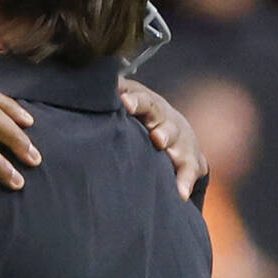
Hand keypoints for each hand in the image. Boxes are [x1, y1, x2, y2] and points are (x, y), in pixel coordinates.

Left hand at [118, 78, 208, 200]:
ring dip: (178, 156)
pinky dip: (186, 181)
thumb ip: (114, 93)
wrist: (169, 129)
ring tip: (173, 164)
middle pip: (167, 125)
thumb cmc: (138, 114)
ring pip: (183, 148)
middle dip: (164, 132)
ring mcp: (182, 141)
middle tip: (157, 138)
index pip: (143, 100)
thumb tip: (85, 82)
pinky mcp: (192, 160)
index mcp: (150, 106)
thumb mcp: (127, 99)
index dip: (135, 101)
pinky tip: (180, 194)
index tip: (125, 102)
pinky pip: (191, 171)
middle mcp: (168, 122)